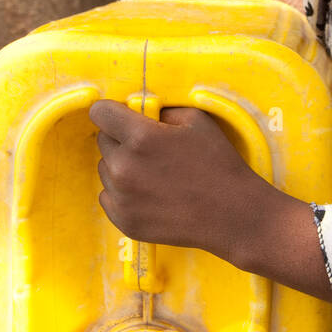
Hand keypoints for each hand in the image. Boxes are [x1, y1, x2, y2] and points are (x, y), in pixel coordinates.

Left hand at [92, 100, 275, 262]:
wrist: (231, 214)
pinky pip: (108, 196)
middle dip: (121, 139)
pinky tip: (149, 194)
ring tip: (153, 174)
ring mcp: (121, 198)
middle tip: (150, 149)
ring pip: (105, 169)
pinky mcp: (124, 221)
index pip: (100, 113)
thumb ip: (161, 110)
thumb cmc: (217, 163)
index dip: (112, 111)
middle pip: (103, 141)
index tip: (123, 117)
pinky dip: (123, 193)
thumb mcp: (196, 120)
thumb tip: (139, 110)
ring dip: (122, 166)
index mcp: (140, 137)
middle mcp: (124, 167)